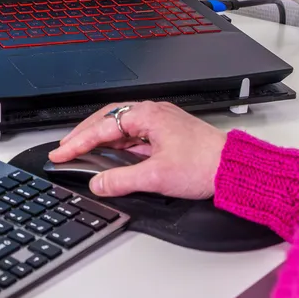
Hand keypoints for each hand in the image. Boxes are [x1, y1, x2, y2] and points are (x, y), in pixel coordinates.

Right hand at [48, 101, 228, 198]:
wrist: (237, 170)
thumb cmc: (206, 165)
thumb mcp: (157, 177)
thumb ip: (121, 180)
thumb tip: (98, 183)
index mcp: (147, 115)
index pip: (101, 127)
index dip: (77, 142)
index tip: (61, 153)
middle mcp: (153, 113)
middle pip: (107, 120)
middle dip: (84, 135)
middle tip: (66, 149)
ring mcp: (160, 123)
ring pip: (120, 127)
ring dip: (100, 139)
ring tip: (83, 151)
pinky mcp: (167, 134)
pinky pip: (133, 135)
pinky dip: (117, 145)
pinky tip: (112, 156)